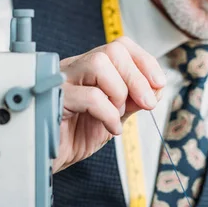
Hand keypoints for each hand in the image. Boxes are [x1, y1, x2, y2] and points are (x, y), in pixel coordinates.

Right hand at [53, 36, 164, 172]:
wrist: (49, 160)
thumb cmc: (75, 137)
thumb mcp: (114, 117)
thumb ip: (133, 101)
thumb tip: (156, 89)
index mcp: (90, 70)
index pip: (120, 46)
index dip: (144, 61)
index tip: (159, 84)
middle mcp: (76, 69)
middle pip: (112, 50)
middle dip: (137, 77)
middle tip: (148, 103)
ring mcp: (63, 81)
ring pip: (99, 63)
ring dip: (119, 92)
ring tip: (118, 114)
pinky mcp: (55, 99)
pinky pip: (90, 96)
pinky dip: (108, 114)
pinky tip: (110, 128)